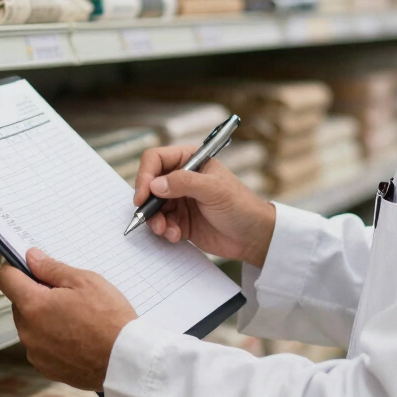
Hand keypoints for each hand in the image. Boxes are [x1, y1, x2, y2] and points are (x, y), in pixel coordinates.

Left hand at [0, 249, 136, 390]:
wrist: (126, 360)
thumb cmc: (109, 319)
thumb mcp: (85, 281)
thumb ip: (52, 268)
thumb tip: (31, 258)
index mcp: (33, 306)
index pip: (6, 279)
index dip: (17, 268)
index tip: (30, 267)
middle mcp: (28, 332)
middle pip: (20, 303)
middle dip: (37, 294)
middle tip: (68, 294)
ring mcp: (36, 353)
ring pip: (31, 325)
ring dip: (45, 317)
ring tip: (77, 318)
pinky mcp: (47, 368)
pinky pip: (41, 346)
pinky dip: (53, 338)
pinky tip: (77, 336)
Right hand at [134, 145, 275, 266]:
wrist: (254, 237)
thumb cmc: (241, 205)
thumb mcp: (214, 190)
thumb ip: (183, 182)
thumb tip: (154, 185)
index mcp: (190, 160)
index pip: (156, 159)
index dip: (145, 175)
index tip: (143, 194)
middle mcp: (181, 178)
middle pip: (149, 184)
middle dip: (147, 202)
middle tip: (148, 216)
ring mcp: (180, 200)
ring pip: (152, 206)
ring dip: (154, 219)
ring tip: (165, 230)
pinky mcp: (180, 221)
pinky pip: (161, 223)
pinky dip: (164, 230)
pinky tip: (176, 235)